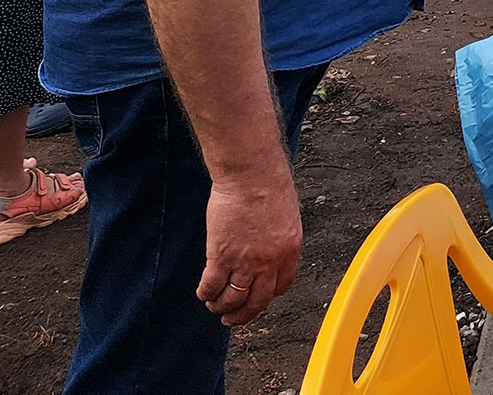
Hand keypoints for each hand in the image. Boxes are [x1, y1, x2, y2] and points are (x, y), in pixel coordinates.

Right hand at [198, 167, 301, 326]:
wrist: (252, 174)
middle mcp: (270, 262)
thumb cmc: (268, 186)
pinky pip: (212, 286)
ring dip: (222, 307)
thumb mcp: (286, 218)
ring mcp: (245, 261)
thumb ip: (278, 240)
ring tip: (214, 306)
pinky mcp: (222, 256)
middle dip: (243, 315)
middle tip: (232, 318)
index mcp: (290, 251)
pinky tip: (203, 293)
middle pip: (258, 302)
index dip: (267, 296)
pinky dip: (206, 294)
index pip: (281, 287)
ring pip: (233, 299)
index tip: (257, 298)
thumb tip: (267, 252)